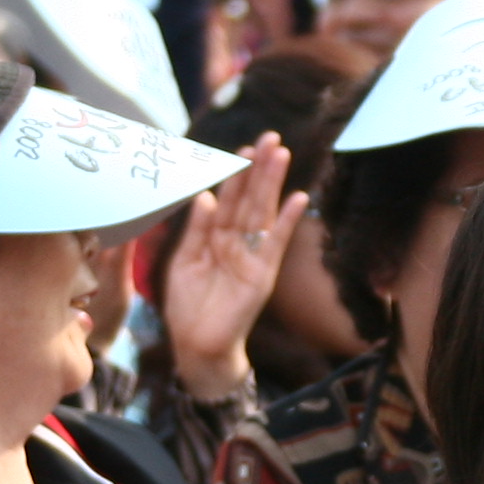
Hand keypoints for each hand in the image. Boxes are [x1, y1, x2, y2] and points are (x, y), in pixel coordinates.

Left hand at [161, 137, 305, 397]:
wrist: (196, 346)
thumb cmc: (188, 306)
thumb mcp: (184, 262)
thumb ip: (196, 231)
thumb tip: (205, 196)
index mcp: (217, 238)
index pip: (229, 199)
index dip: (236, 174)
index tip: (243, 148)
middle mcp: (238, 243)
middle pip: (250, 199)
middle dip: (260, 168)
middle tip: (271, 137)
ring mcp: (252, 257)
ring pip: (263, 212)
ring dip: (273, 183)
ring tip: (282, 154)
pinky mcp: (262, 274)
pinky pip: (276, 243)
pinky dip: (288, 221)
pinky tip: (299, 198)